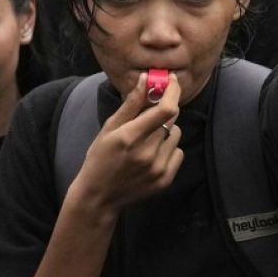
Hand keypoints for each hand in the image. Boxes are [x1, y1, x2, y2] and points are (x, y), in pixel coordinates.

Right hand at [69, 73, 183, 219]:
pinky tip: (152, 154)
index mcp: (130, 136)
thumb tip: (146, 79)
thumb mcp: (110, 128)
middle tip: (150, 115)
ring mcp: (158, 168)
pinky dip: (169, 149)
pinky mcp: (165, 180)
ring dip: (166, 131)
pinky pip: (178, 153)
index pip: (165, 109)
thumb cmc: (100, 157)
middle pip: (172, 119)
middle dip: (164, 111)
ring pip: (176, 134)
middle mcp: (147, 153)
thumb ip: (131, 104)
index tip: (172, 80)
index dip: (173, 92)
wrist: (99, 196)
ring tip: (147, 139)